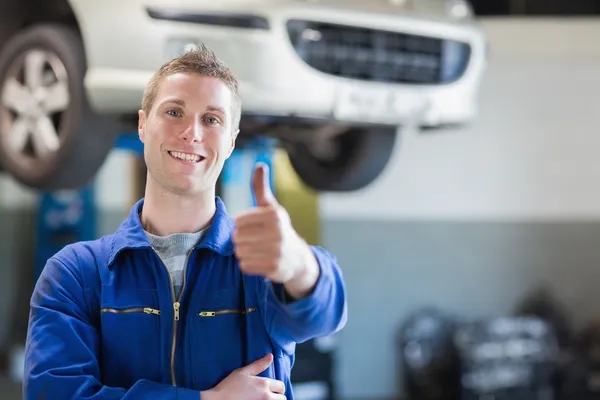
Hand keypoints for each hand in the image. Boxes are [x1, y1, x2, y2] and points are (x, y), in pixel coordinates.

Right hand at [201, 353, 285, 399]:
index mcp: (263, 384)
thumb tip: (270, 356)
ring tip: (264, 399)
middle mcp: (266, 397)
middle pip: (282, 398)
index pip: (281, 386)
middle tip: (268, 395)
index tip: (271, 388)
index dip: (277, 386)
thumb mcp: (243, 372)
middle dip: (277, 396)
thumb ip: (258, 365)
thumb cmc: (228, 387)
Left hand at [233, 163, 319, 298]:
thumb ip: (261, 188)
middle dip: (240, 239)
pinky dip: (247, 264)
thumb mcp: (271, 208)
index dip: (240, 225)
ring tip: (255, 250)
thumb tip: (259, 164)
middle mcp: (278, 232)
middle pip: (237, 237)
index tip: (251, 227)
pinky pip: (245, 265)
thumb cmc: (278, 229)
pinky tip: (258, 260)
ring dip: (243, 252)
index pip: (238, 221)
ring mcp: (277, 251)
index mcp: (275, 215)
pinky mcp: (274, 268)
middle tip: (253, 240)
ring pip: (239, 252)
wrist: (297, 258)